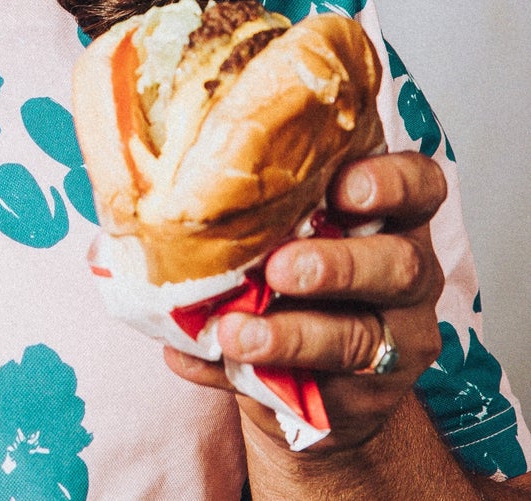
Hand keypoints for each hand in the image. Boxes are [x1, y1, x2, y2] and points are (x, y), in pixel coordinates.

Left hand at [163, 151, 447, 451]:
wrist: (308, 375)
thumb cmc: (289, 268)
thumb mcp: (284, 225)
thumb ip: (254, 205)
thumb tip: (159, 185)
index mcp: (387, 215)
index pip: (420, 185)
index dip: (391, 183)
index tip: (343, 186)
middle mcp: (405, 273)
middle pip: (400, 264)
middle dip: (339, 264)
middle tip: (280, 268)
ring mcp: (394, 340)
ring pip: (361, 336)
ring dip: (292, 333)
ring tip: (235, 332)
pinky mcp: (364, 395)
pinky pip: (315, 389)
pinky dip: (254, 373)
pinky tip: (203, 358)